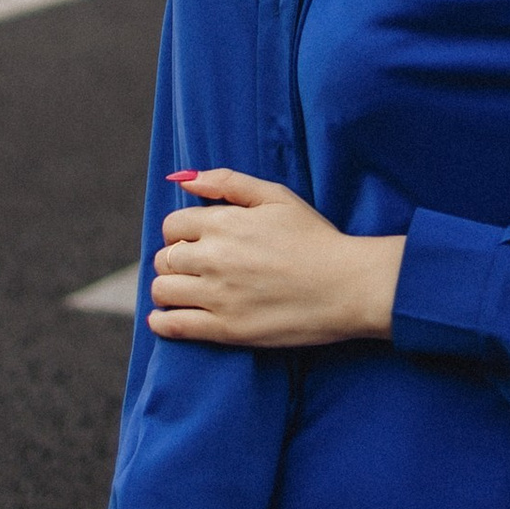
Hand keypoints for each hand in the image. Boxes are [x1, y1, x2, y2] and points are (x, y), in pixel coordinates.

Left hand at [150, 169, 404, 349]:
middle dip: (173, 259)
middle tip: (192, 266)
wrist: (347, 285)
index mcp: (224, 223)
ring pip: (162, 290)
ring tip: (183, 289)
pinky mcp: (226, 329)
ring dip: (167, 288)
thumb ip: (227, 182)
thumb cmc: (315, 238)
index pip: (172, 225)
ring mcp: (218, 296)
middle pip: (164, 258)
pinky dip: (162, 322)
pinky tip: (164, 318)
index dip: (180, 232)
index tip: (194, 241)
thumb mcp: (276, 196)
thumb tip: (182, 178)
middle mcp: (214, 258)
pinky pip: (174, 326)